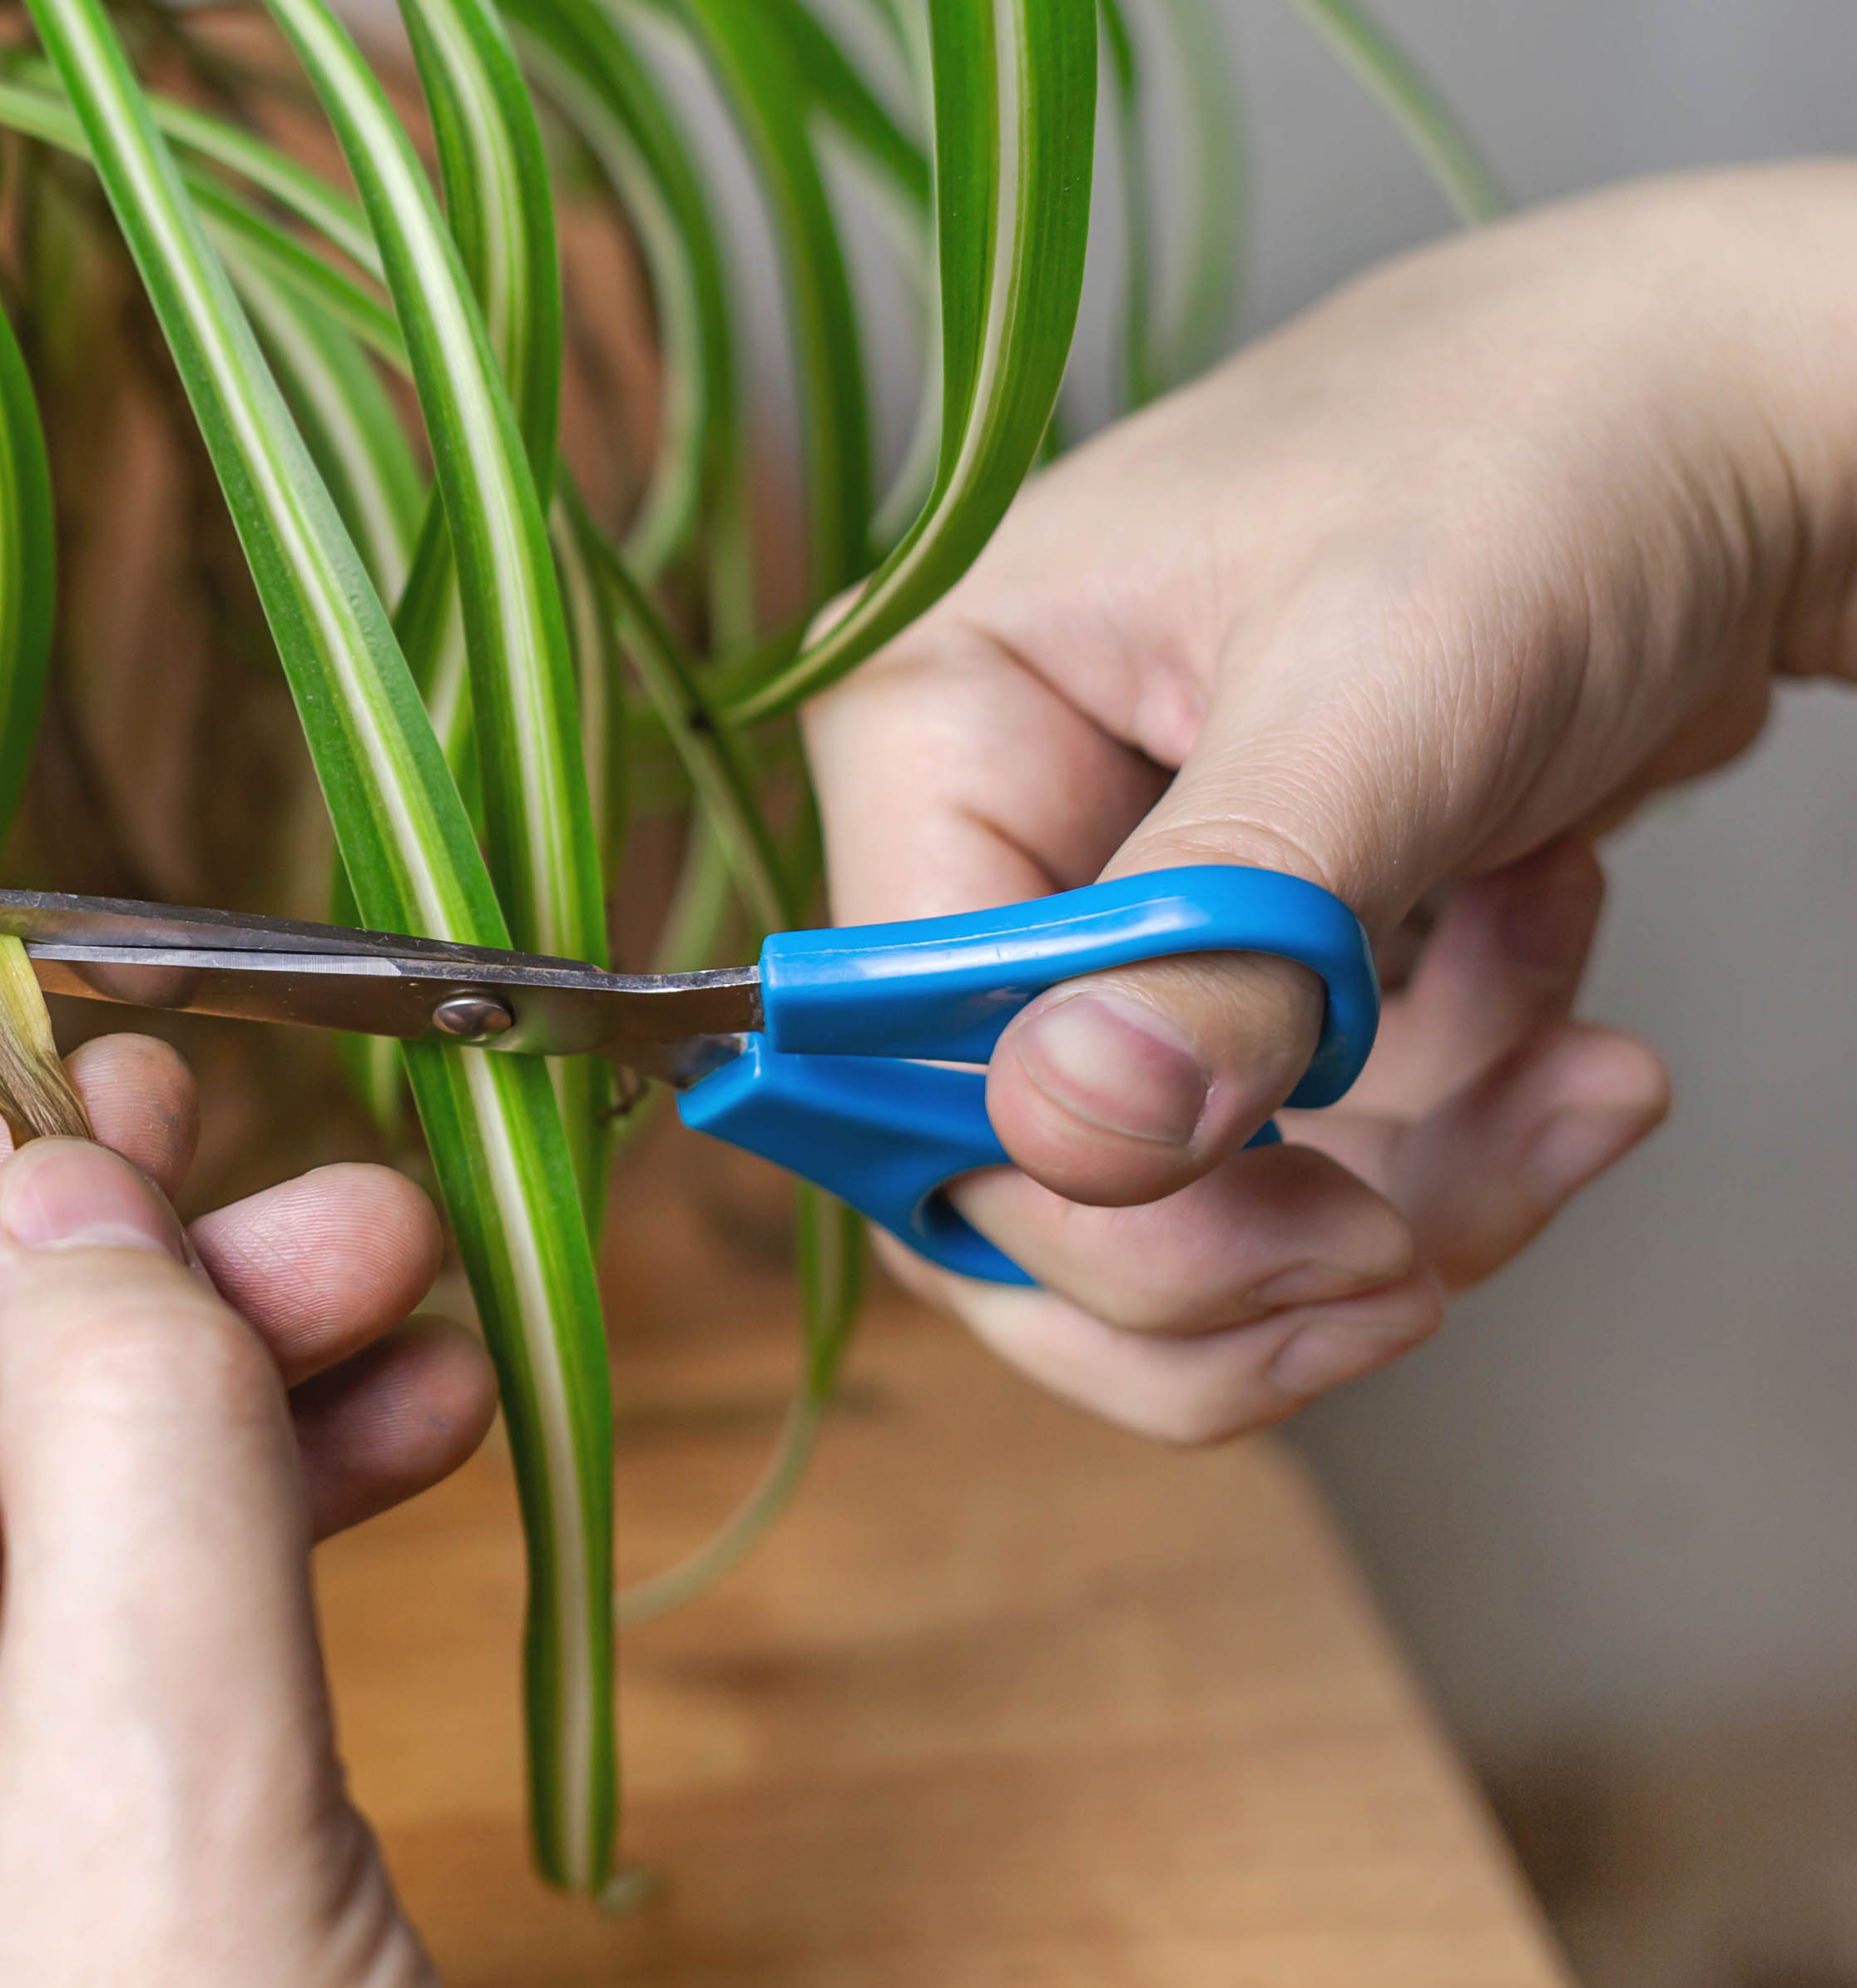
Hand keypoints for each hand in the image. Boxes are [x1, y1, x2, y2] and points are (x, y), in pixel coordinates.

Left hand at [0, 1035, 492, 1986]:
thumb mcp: (163, 1804)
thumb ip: (129, 1465)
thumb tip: (86, 1191)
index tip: (110, 1089)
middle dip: (133, 1327)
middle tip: (320, 1192)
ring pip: (53, 1581)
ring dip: (230, 1424)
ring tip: (402, 1301)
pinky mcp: (69, 1940)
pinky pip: (139, 1691)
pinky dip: (264, 1562)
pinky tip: (389, 1447)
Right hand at [806, 164, 1856, 1442]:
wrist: (1737, 418)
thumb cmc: (1543, 466)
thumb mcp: (1387, 693)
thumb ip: (1221, 925)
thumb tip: (1065, 1135)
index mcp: (931, 727)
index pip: (909, 1060)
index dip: (1097, 1199)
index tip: (1330, 1235)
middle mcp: (979, 833)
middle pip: (1010, 1177)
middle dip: (1247, 1247)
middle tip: (1433, 1258)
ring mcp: (1109, 910)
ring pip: (1170, 1203)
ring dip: (1405, 1186)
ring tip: (1585, 1085)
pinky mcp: (1239, 965)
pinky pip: (1296, 1156)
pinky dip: (1459, 1121)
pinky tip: (1561, 981)